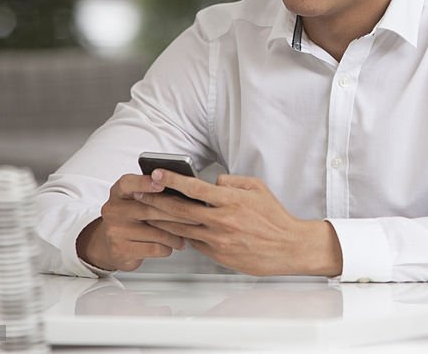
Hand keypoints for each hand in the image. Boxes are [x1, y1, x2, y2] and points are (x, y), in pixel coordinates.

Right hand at [76, 174, 196, 271]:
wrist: (110, 245)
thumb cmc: (131, 219)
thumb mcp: (135, 200)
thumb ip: (153, 193)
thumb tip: (184, 190)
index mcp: (119, 192)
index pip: (128, 183)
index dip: (145, 183)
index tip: (161, 184)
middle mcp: (114, 210)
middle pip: (150, 209)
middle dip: (178, 213)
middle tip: (197, 216)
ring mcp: (115, 231)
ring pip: (156, 231)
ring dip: (176, 234)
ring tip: (187, 234)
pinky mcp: (121, 249)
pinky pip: (153, 248)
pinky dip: (167, 247)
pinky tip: (172, 246)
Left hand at [138, 170, 343, 276]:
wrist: (288, 247)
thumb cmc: (274, 217)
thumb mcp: (258, 188)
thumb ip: (232, 182)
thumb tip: (212, 182)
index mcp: (231, 200)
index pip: (194, 188)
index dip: (172, 179)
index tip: (156, 173)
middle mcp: (221, 220)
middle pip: (179, 210)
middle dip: (155, 200)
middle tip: (139, 193)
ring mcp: (218, 239)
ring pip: (181, 228)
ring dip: (160, 219)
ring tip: (145, 211)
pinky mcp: (218, 255)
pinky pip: (194, 242)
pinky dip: (181, 235)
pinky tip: (170, 229)